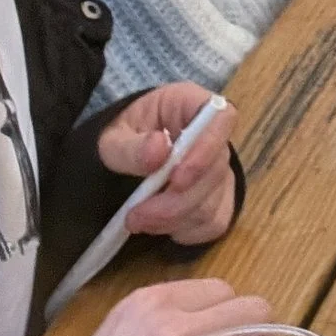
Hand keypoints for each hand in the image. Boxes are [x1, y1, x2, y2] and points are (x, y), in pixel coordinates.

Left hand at [97, 85, 237, 245]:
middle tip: (136, 216)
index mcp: (192, 105)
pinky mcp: (220, 200)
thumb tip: (158, 150)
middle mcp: (215, 136)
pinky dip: (185, 231)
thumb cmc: (121, 138)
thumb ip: (130, 146)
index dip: (208, 149)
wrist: (124, 156)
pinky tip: (160, 225)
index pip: (222, 118)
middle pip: (216, 170)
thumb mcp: (112, 138)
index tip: (176, 178)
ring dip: (174, 219)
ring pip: (213, 202)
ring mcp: (221, 170)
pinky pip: (213, 223)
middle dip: (176, 201)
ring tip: (137, 221)